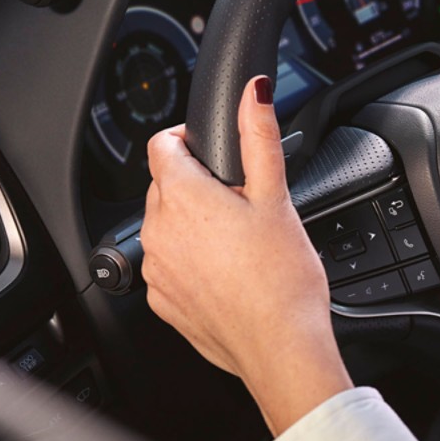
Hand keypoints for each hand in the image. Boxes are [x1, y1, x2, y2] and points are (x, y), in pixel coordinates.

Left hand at [141, 76, 350, 434]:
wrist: (281, 347)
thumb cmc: (283, 278)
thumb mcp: (276, 196)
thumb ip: (259, 136)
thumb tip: (253, 92)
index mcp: (182, 197)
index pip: (162, 145)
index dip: (189, 140)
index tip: (215, 153)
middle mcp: (158, 232)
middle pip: (164, 186)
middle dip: (198, 185)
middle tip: (243, 203)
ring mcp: (156, 270)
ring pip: (166, 227)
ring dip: (193, 224)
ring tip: (240, 241)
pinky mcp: (163, 301)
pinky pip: (168, 265)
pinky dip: (191, 261)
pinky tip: (229, 272)